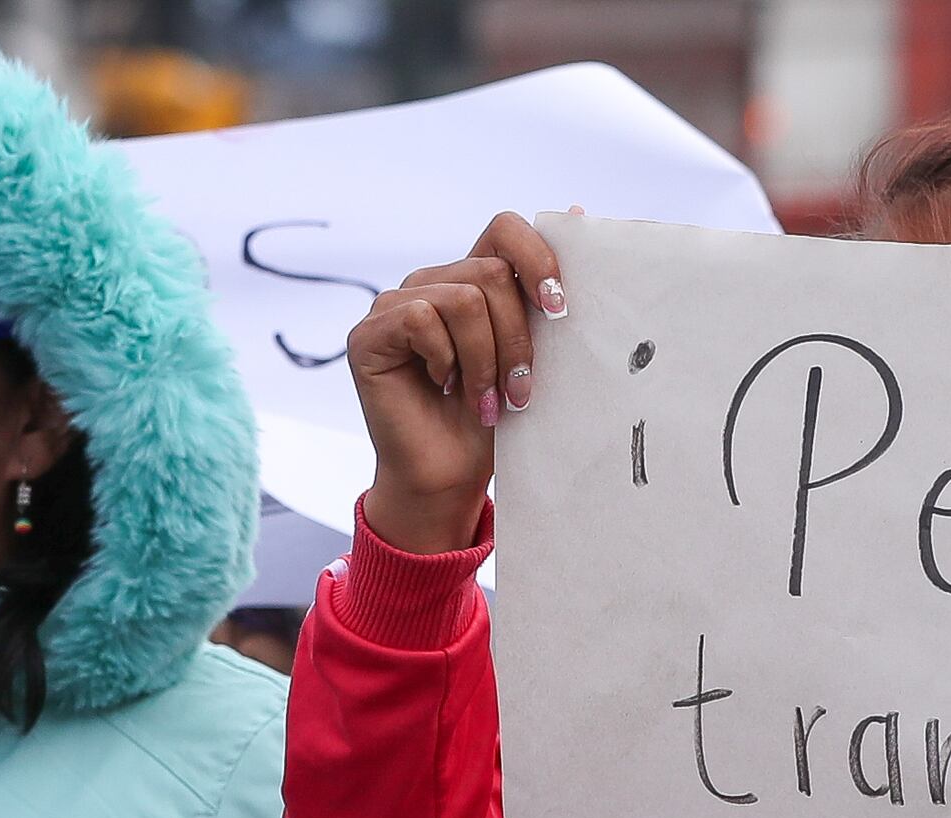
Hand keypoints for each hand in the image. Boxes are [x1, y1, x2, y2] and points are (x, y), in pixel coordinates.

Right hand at [346, 211, 563, 561]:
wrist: (449, 476)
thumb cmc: (492, 417)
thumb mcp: (531, 347)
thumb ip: (544, 287)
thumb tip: (581, 208)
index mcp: (469, 278)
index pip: (504, 229)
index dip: (537, 257)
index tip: (560, 308)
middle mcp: (431, 283)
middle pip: (490, 273)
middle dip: (515, 337)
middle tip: (519, 390)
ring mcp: (394, 305)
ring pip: (463, 298)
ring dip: (484, 358)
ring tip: (485, 399)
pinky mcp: (369, 334)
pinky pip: (422, 318)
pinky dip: (443, 359)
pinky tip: (440, 387)